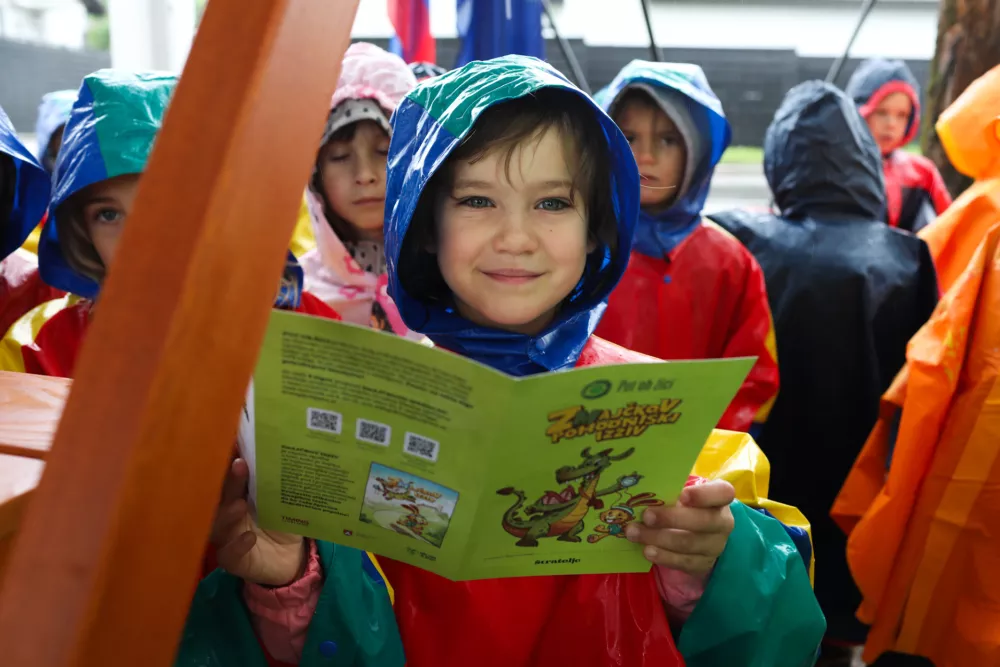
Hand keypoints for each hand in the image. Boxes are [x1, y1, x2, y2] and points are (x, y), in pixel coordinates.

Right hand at [211, 458, 306, 586]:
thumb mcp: (283, 498)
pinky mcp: (232, 559)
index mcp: (236, 494)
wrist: (291, 556)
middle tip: (239, 465)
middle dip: (228, 481)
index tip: (235, 444)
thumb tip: (280, 448)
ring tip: (241, 504)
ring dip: (227, 514)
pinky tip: (250, 538)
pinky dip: (237, 545)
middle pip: (219, 496)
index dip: (227, 460)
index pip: (226, 474)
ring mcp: (226, 537)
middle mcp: (226, 513)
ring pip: (217, 525)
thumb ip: (276, 480)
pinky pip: (228, 554)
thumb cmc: (283, 520)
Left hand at [625, 479, 734, 576]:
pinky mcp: (704, 563)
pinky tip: (647, 551)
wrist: (698, 532)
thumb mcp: (682, 492)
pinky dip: (663, 557)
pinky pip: (683, 562)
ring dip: (659, 538)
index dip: (703, 495)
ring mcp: (715, 545)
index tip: (681, 495)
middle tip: (646, 516)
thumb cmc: (686, 504)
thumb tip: (642, 490)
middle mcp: (723, 522)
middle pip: (704, 521)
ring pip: (689, 543)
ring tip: (635, 533)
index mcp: (720, 497)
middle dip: (672, 519)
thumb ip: (669, 490)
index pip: (722, 493)